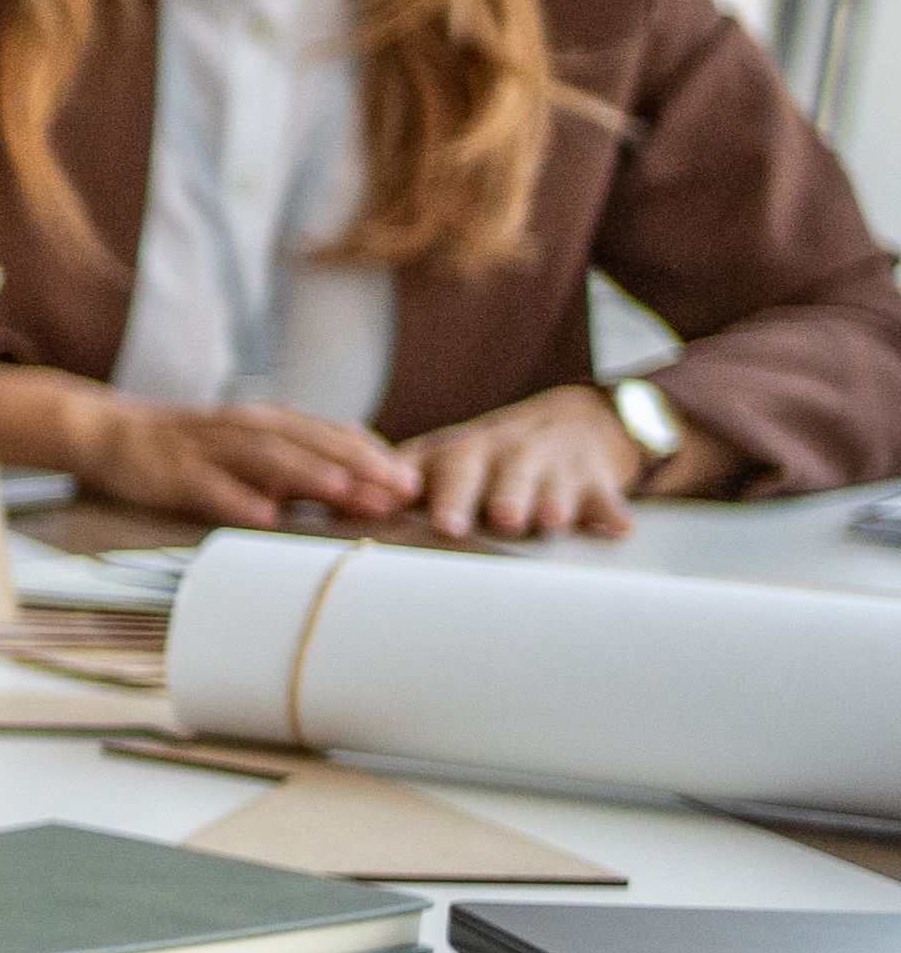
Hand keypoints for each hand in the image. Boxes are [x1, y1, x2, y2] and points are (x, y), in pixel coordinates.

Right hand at [72, 391, 420, 530]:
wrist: (109, 432)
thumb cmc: (188, 450)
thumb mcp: (247, 452)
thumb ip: (295, 470)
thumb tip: (354, 498)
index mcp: (269, 423)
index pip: (332, 434)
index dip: (374, 455)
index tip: (415, 482)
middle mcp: (247, 428)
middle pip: (311, 443)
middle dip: (359, 467)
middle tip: (400, 492)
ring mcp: (210, 449)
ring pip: (268, 459)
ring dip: (311, 476)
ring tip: (348, 497)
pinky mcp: (174, 472)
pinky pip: (210, 486)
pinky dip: (238, 499)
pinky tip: (264, 516)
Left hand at [400, 384, 649, 540]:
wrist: (574, 423)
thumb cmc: (489, 457)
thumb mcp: (442, 458)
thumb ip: (396, 481)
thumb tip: (335, 506)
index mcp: (462, 453)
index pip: (440, 467)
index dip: (425, 486)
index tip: (409, 505)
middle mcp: (506, 456)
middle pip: (493, 473)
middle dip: (483, 495)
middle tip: (473, 521)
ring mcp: (552, 468)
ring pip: (548, 485)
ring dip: (546, 502)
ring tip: (545, 521)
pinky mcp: (595, 482)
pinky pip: (605, 498)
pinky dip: (611, 513)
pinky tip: (616, 528)